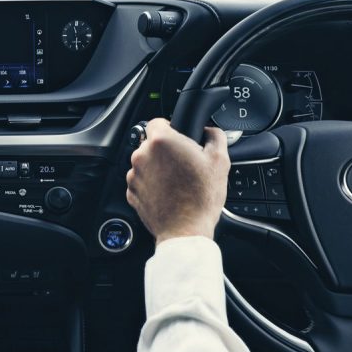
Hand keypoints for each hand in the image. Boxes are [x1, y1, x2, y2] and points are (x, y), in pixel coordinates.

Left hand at [126, 118, 230, 243]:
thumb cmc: (200, 198)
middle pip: (151, 143)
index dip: (170, 127)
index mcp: (162, 141)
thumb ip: (215, 136)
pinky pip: (141, 181)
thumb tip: (211, 131)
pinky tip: (168, 193)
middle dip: (166, 150)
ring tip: (177, 182)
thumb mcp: (220, 161)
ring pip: (145, 162)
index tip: (178, 137)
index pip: (157, 121)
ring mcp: (134, 175)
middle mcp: (142, 155)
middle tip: (184, 163)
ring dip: (158, 168)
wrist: (185, 230)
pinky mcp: (131, 192)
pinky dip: (151, 184)